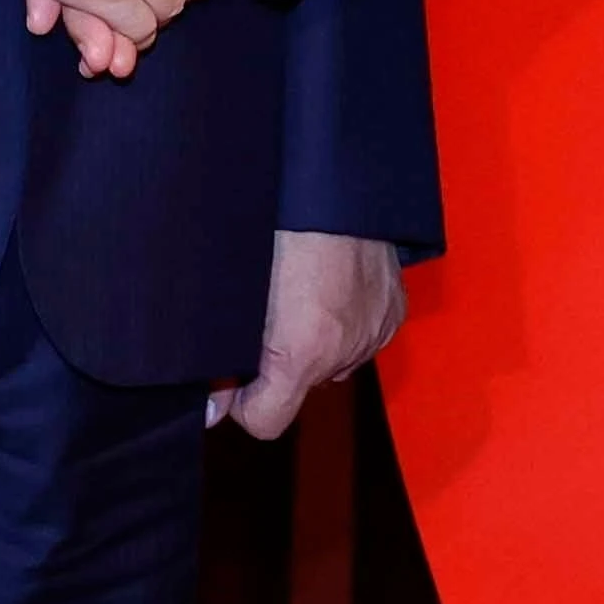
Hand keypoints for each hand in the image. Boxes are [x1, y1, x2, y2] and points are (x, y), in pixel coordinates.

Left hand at [211, 229, 404, 439]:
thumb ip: (222, 354)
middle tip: (267, 317)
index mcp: (301, 351)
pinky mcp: (394, 312)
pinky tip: (331, 286)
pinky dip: (346, 323)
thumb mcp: (239, 292)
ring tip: (302, 293)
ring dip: (316, 343)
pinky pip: (363, 336)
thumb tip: (209, 406)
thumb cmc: (278, 224)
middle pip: (300, 388)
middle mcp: (344, 352)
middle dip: (280, 365)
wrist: (337, 181)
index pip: (265, 422)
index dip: (243, 405)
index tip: (233, 381)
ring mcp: (374, 333)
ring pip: (333, 361)